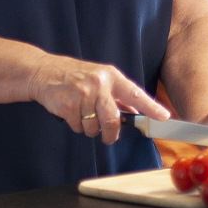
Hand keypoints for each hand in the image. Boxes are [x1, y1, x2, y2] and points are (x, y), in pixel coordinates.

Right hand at [28, 54, 169, 145]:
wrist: (43, 71)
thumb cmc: (74, 76)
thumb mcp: (99, 78)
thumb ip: (118, 96)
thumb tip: (137, 113)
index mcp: (110, 76)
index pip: (134, 93)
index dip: (150, 107)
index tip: (164, 117)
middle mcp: (99, 83)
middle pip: (113, 120)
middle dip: (111, 134)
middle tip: (108, 136)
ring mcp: (83, 94)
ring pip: (94, 128)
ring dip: (89, 128)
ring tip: (81, 114)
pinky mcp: (68, 105)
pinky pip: (79, 128)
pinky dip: (76, 126)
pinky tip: (70, 112)